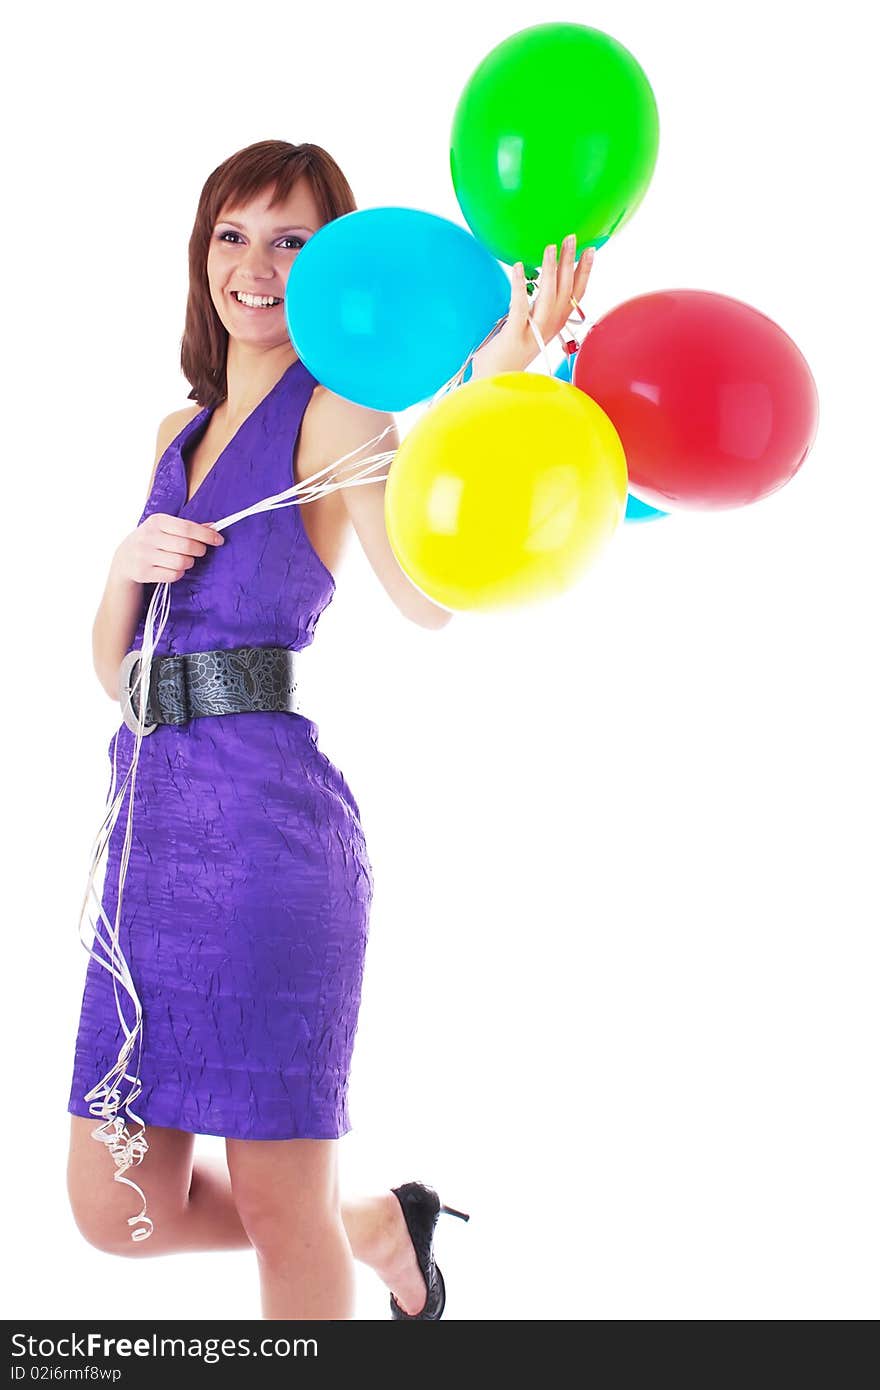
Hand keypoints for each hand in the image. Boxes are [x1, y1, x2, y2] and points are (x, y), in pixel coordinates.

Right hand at [113, 514, 224, 584]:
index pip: (187, 528)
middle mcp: (149, 537)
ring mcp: (144, 555)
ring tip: (185, 559)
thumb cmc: (152, 540)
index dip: (206, 535)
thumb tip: (214, 526)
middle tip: (200, 550)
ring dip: (189, 562)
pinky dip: (179, 573)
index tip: (218, 540)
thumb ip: (188, 527)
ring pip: (181, 562)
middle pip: (187, 546)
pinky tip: (174, 568)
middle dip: (199, 550)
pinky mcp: (143, 573)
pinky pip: (173, 575)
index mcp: (156, 521)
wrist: (124, 559)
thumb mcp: (165, 528)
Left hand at [469, 235, 595, 379]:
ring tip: (549, 248)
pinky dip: (519, 286)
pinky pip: (519, 307)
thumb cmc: (506, 356)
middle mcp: (549, 329)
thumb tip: (535, 285)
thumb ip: (533, 311)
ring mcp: (533, 334)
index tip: (590, 249)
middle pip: (565, 292)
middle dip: (570, 263)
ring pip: (548, 298)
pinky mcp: (514, 336)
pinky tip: (518, 266)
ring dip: (550, 271)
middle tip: (571, 238)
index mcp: (555, 326)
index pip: (576, 296)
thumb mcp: (527, 329)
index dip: (584, 272)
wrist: (494, 384)